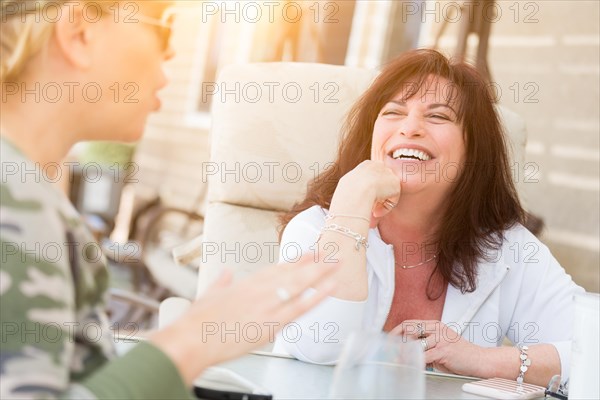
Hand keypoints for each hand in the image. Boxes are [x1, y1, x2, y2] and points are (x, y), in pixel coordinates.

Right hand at [150, 256, 338, 384]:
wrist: (191, 338)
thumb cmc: (198, 322)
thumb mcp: (209, 295)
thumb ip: (221, 282)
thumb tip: (225, 273)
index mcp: (247, 284)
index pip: (278, 268)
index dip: (296, 260)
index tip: (310, 253)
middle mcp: (260, 290)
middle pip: (293, 272)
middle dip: (314, 263)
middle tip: (331, 253)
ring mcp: (268, 305)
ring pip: (300, 285)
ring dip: (321, 273)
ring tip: (338, 265)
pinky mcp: (271, 323)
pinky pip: (300, 308)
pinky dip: (317, 296)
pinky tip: (330, 288)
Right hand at [333, 160, 400, 227]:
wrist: (356, 191)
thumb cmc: (347, 190)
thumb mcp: (348, 183)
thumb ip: (356, 185)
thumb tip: (356, 192)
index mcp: (367, 164)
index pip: (373, 176)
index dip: (370, 189)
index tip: (365, 199)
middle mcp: (379, 166)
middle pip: (382, 183)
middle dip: (378, 196)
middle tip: (370, 207)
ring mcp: (389, 174)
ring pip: (387, 192)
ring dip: (381, 203)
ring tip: (372, 212)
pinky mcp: (396, 185)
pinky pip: (392, 200)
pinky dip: (385, 208)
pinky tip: (376, 213)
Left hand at [390, 320, 486, 377]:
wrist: (479, 360)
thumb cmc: (458, 354)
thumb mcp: (439, 344)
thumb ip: (424, 343)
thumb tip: (404, 349)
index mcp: (434, 325)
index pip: (409, 324)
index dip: (395, 332)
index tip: (388, 341)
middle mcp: (437, 328)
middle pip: (408, 330)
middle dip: (396, 342)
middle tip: (389, 352)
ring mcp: (441, 338)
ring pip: (415, 344)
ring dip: (404, 355)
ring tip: (397, 361)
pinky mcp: (444, 350)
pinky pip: (424, 356)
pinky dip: (416, 362)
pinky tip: (412, 366)